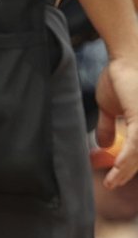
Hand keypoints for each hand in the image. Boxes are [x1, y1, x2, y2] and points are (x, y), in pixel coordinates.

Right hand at [96, 54, 137, 186]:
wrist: (128, 54)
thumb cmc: (121, 74)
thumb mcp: (111, 106)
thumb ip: (109, 125)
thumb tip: (104, 144)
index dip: (132, 164)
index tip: (118, 177)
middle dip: (130, 171)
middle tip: (114, 183)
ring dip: (126, 171)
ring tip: (112, 182)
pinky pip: (136, 146)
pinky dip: (126, 162)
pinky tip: (116, 172)